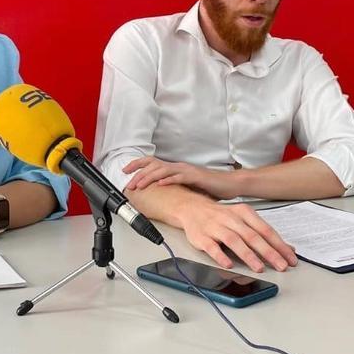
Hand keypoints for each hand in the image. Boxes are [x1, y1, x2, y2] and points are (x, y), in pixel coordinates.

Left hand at [124, 157, 243, 198]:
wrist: (228, 184)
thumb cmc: (209, 186)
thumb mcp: (186, 185)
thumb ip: (174, 185)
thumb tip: (159, 191)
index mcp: (175, 168)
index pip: (152, 162)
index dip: (137, 165)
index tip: (125, 171)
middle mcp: (178, 166)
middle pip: (153, 165)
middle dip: (138, 174)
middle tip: (128, 183)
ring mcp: (186, 170)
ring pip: (163, 170)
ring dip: (149, 177)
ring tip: (139, 185)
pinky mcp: (195, 177)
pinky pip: (179, 177)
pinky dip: (168, 180)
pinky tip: (160, 184)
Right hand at [177, 200, 297, 272]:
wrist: (192, 208)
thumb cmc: (221, 216)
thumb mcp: (244, 219)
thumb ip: (264, 233)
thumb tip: (287, 248)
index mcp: (244, 213)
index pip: (265, 230)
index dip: (279, 245)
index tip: (290, 258)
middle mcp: (231, 219)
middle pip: (252, 236)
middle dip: (269, 252)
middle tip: (281, 266)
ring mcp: (215, 227)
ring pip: (234, 241)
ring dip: (248, 255)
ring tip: (259, 268)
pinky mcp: (202, 236)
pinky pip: (212, 247)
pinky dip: (220, 256)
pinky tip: (228, 265)